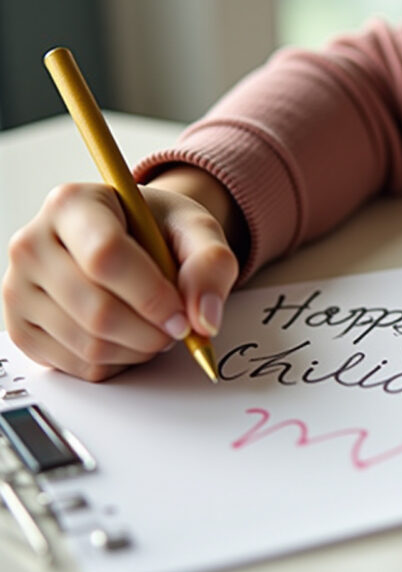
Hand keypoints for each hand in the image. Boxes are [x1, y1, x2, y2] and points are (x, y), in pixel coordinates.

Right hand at [2, 169, 240, 380]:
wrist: (130, 238)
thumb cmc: (156, 229)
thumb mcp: (196, 229)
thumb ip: (211, 263)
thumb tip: (204, 319)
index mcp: (71, 204)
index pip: (105, 257)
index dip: (152, 296)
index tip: (183, 315)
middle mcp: (32, 244)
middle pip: (97, 310)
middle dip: (152, 331)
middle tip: (178, 326)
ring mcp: (18, 288)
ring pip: (88, 344)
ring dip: (139, 349)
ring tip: (156, 327)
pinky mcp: (20, 328)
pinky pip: (77, 366)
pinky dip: (117, 363)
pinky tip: (130, 338)